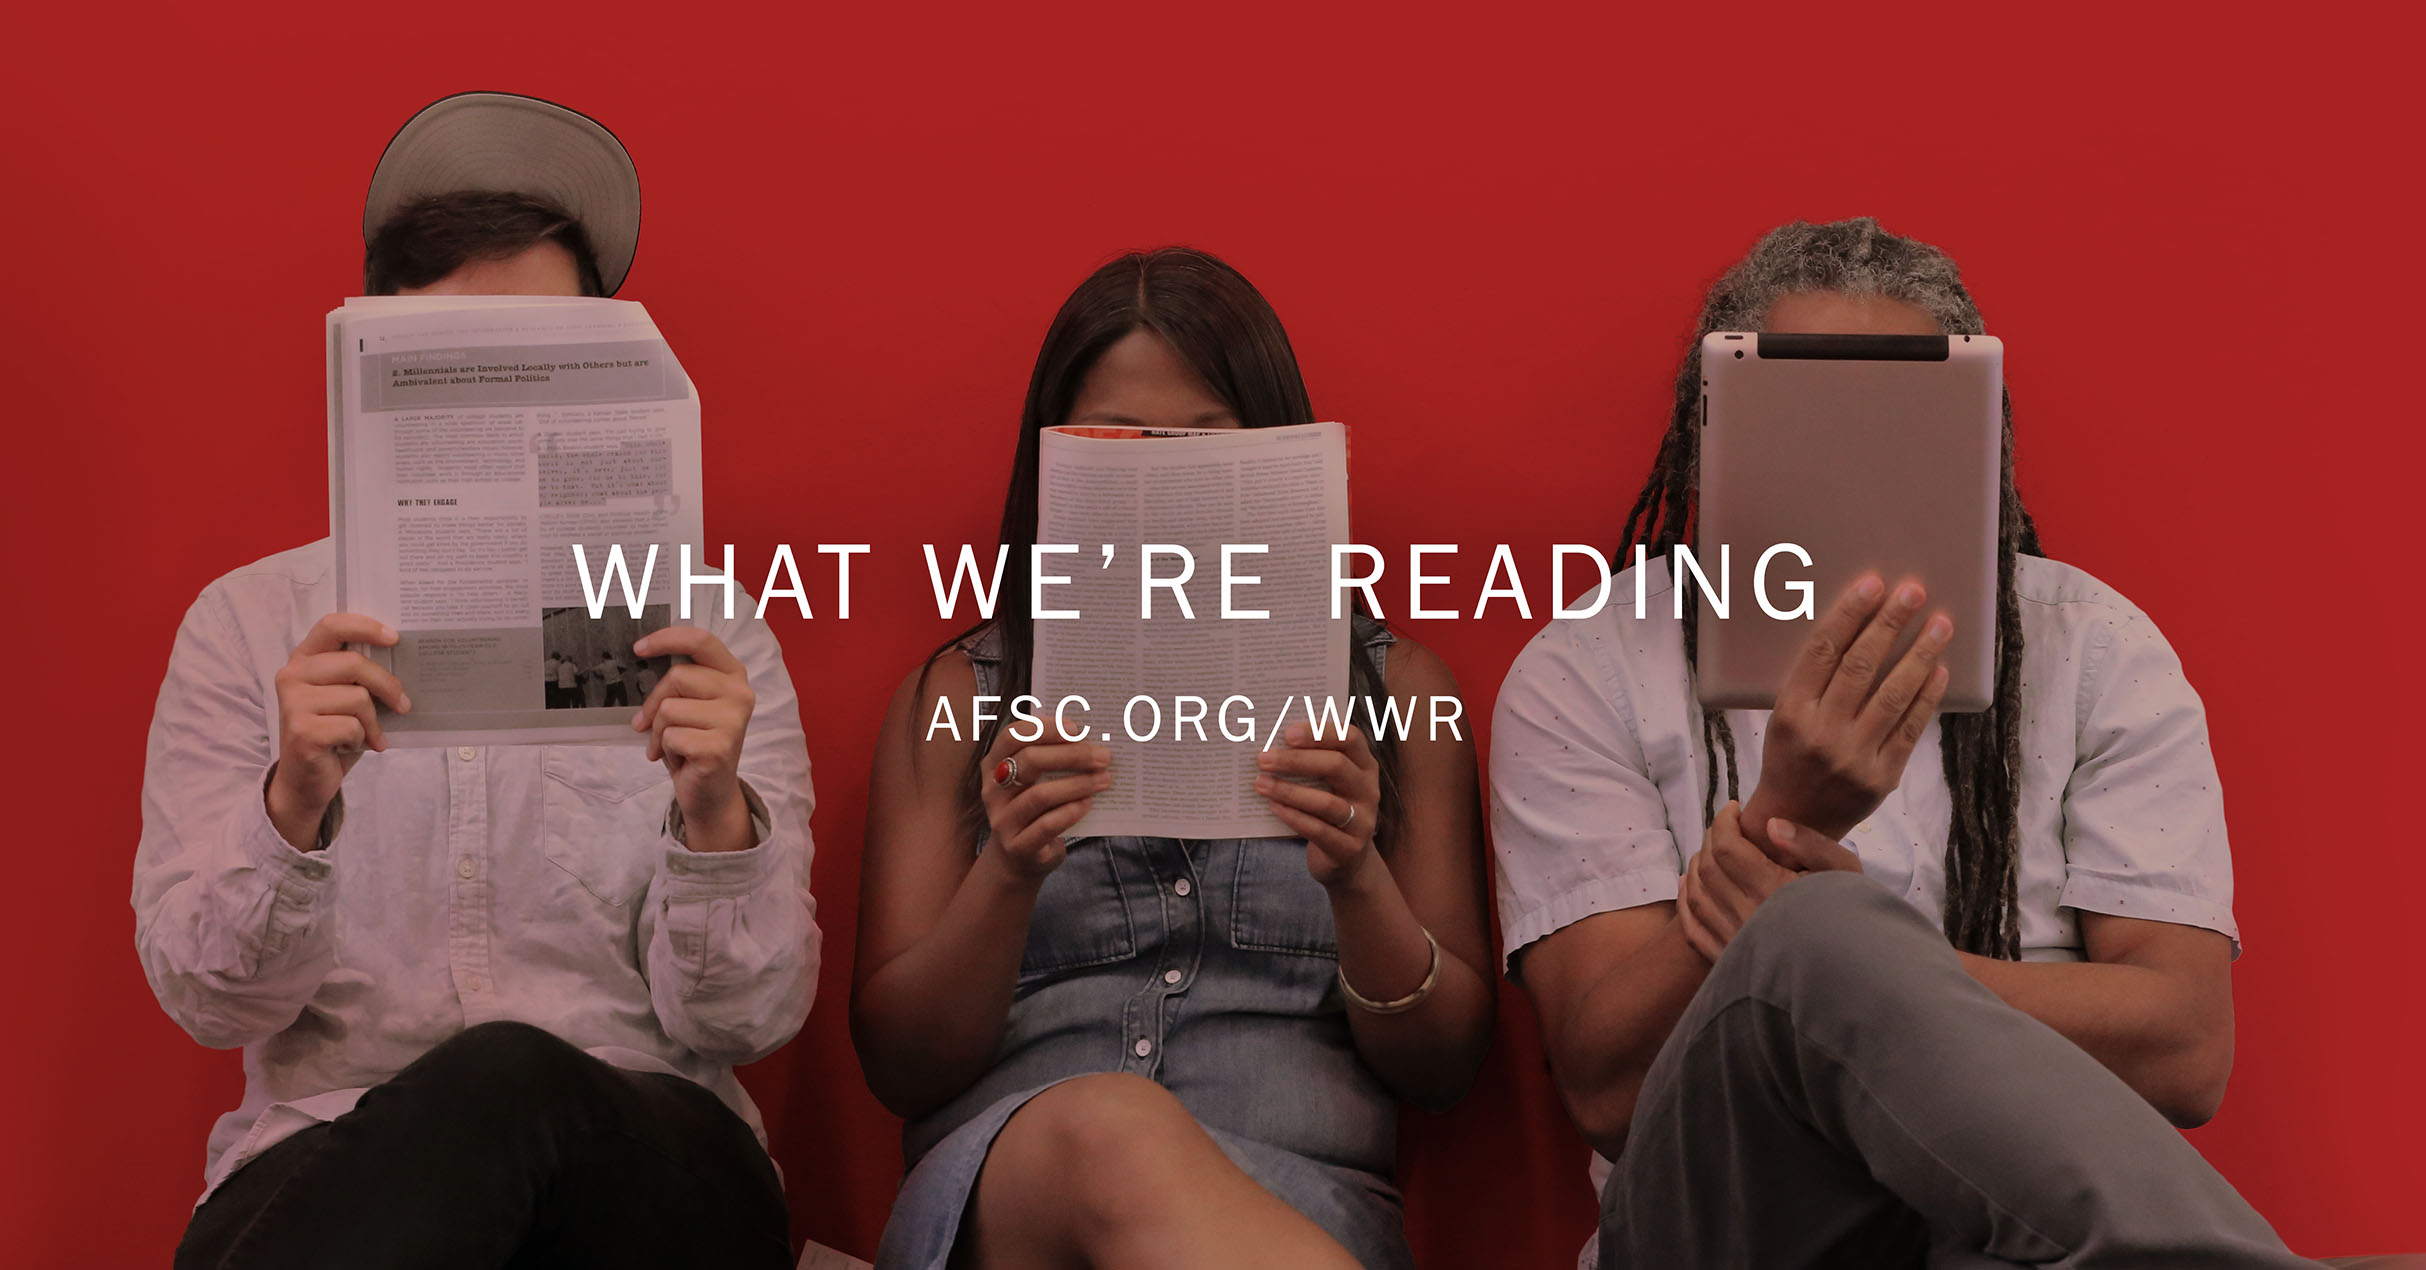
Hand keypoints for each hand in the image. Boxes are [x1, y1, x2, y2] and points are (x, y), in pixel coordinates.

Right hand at [267, 613, 407, 850]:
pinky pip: (352, 726)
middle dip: (387, 686)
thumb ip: (360, 675)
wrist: (306, 780)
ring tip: (369, 733)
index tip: (395, 638)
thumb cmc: (333, 733)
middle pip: (355, 664)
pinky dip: (362, 739)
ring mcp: (293, 703)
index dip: (365, 627)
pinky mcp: (301, 731)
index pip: (332, 625)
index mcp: (304, 659)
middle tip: (403, 704)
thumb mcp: (346, 696)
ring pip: (357, 698)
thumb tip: (404, 659)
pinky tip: (352, 746)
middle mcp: (292, 675)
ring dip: (373, 721)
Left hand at [632, 627, 756, 852]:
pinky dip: (664, 749)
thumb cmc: (695, 741)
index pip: (701, 640)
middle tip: (648, 725)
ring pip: (669, 709)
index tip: (638, 649)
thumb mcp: (688, 703)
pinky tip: (680, 758)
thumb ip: (677, 680)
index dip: (667, 639)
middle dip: (654, 703)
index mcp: (733, 675)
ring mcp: (733, 721)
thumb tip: (641, 658)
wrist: (710, 792)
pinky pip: (670, 736)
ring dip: (658, 731)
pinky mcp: (719, 747)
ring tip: (670, 745)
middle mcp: (740, 693)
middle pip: (677, 677)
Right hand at [978, 716, 1110, 880]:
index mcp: (994, 764)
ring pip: (1040, 795)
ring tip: (1105, 779)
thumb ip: (1050, 758)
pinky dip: (1071, 811)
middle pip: (1030, 761)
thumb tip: (1090, 737)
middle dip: (1071, 755)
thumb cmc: (1034, 809)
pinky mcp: (1017, 846)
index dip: (1044, 728)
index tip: (1076, 728)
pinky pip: (1047, 825)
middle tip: (1103, 756)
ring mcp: (1002, 820)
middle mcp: (992, 790)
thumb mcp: (1034, 781)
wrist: (1018, 859)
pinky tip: (1088, 804)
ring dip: (1078, 784)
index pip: (1013, 736)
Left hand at [1255, 722, 1381, 889]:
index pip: (1350, 738)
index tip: (1287, 734)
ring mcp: (1362, 821)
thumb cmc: (1327, 809)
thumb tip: (1270, 744)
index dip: (1319, 733)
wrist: (1345, 859)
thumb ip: (1309, 763)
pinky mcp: (1349, 848)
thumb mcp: (1326, 783)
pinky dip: (1293, 817)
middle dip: (1296, 760)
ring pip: (1326, 802)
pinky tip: (1273, 808)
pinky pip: (1319, 831)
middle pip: (1336, 766)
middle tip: (1263, 759)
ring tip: (1260, 783)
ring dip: (1289, 791)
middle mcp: (1368, 790)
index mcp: (1364, 765)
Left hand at [1677, 802, 1863, 962]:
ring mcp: (1733, 944)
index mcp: (1772, 891)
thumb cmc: (1855, 919)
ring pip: (1697, 896)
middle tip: (1725, 827)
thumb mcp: (1845, 872)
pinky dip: (1687, 903)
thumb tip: (1771, 824)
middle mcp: (1746, 918)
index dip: (1724, 822)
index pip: (1727, 848)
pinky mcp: (1729, 964)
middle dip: (1711, 839)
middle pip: (1709, 868)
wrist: (1856, 974)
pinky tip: (1690, 886)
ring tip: (1709, 850)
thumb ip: (1811, 843)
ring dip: (1697, 866)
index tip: (1734, 809)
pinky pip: (1694, 930)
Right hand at [1741, 574, 1952, 842]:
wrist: (1795, 822)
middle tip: (1913, 591)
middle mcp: (1820, 733)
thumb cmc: (1790, 757)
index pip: (1822, 652)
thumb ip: (1815, 681)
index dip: (1849, 614)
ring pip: (1893, 695)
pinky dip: (1928, 696)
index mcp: (1790, 712)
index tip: (1872, 584)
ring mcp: (1854, 757)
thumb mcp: (1785, 716)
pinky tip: (1940, 669)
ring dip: (1920, 653)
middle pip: (1860, 667)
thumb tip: (1860, 627)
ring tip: (1940, 622)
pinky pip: (1911, 729)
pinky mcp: (1882, 777)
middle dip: (1890, 623)